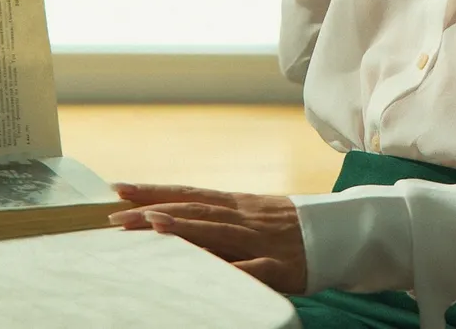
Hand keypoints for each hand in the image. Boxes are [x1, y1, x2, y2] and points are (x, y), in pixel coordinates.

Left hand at [108, 183, 306, 293]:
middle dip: (153, 210)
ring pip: (218, 231)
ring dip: (186, 227)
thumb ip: (220, 217)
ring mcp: (261, 239)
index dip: (153, 190)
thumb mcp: (253, 215)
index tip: (117, 188)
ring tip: (153, 224)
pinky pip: (255, 267)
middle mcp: (244, 216)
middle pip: (194, 210)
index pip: (188, 194)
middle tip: (116, 216)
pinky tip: (212, 268)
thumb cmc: (289, 227)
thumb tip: (175, 216)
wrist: (338, 232)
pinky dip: (234, 266)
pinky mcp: (280, 264)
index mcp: (237, 204)